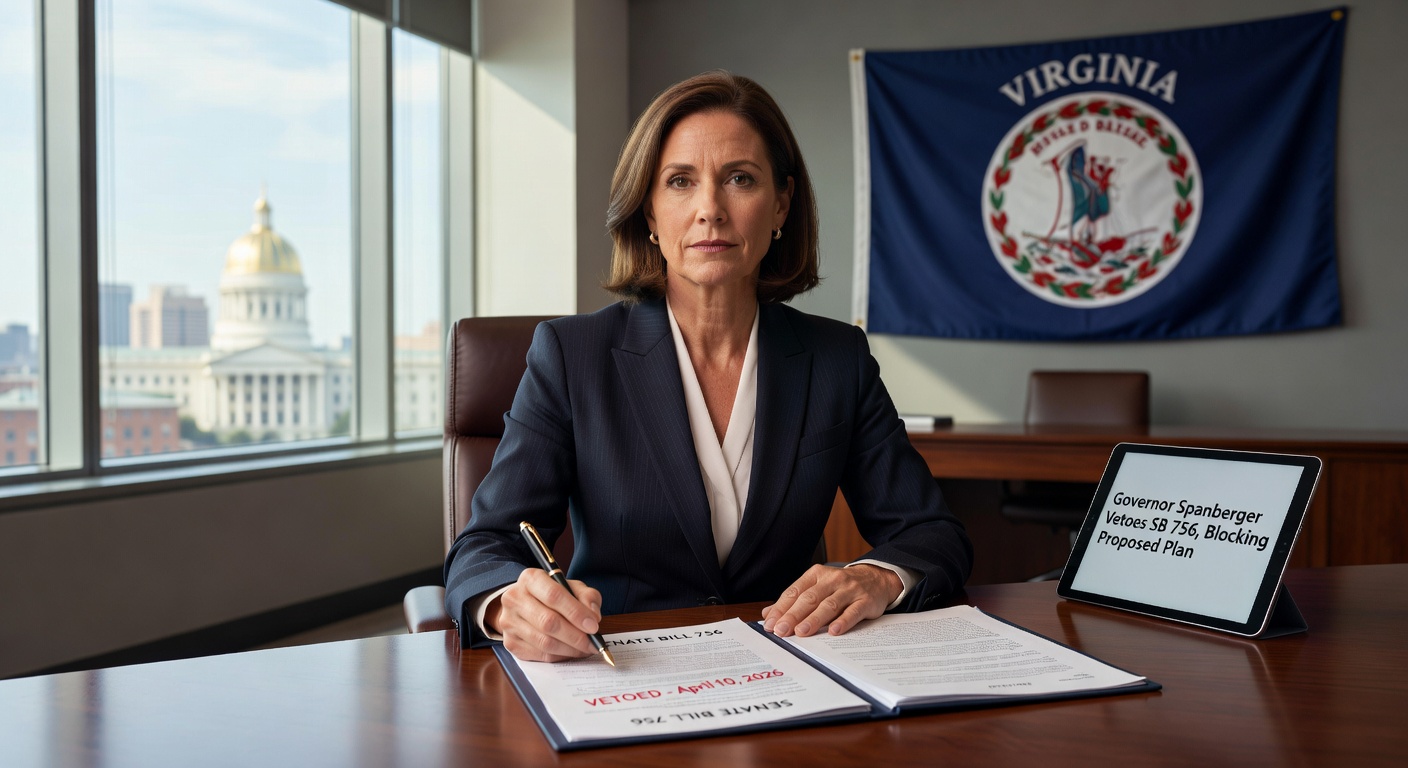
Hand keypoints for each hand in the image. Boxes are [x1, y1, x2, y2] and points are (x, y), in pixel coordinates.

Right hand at [486, 568, 603, 661]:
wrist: (523, 605)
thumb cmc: (551, 595)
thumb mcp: (571, 587)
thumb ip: (587, 597)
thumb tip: (593, 617)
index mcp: (530, 578)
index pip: (554, 595)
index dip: (576, 613)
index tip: (593, 626)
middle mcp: (515, 599)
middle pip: (548, 622)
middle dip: (575, 636)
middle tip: (593, 643)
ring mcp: (509, 622)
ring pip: (544, 642)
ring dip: (570, 649)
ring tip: (585, 649)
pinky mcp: (510, 642)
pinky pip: (540, 655)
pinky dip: (560, 656)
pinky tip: (571, 652)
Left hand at [761, 564, 901, 637]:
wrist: (876, 579)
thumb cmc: (841, 587)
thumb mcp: (817, 587)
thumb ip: (795, 600)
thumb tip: (768, 614)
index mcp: (816, 575)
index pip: (795, 591)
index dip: (781, 608)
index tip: (771, 624)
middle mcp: (832, 580)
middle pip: (810, 598)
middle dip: (793, 615)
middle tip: (781, 631)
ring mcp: (850, 590)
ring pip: (829, 605)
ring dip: (814, 619)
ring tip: (801, 632)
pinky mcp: (865, 601)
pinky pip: (853, 612)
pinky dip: (843, 622)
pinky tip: (834, 631)